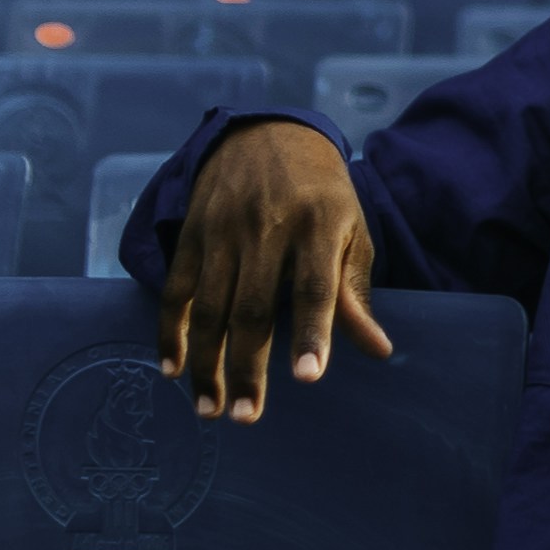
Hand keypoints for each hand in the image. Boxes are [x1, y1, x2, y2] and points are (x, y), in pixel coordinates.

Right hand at [153, 119, 392, 422]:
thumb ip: (354, 293)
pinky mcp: (192, 232)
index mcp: (318, 224)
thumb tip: (379, 351)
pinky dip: (171, 331)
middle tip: (247, 416)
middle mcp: (267, 226)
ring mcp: (223, 229)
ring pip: (210, 306)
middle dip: (248, 367)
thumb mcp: (350, 230)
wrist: (268, 132)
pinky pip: (176, 288)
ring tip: (210, 409)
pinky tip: (172, 368)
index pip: (314, 286)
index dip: (311, 333)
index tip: (307, 378)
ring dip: (206, 363)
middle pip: (254, 307)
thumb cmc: (321, 194)